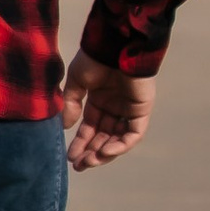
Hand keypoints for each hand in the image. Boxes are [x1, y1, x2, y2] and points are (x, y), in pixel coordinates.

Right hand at [62, 52, 154, 171]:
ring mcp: (129, 110)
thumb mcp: (77, 81)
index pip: (90, 127)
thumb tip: (67, 127)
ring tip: (89, 162)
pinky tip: (104, 152)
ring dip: (104, 152)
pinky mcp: (142, 110)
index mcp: (99, 99)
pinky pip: (132, 134)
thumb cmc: (95, 58)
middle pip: (103, 136)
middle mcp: (115, 107)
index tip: (69, 157)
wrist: (116, 44)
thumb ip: (72, 104)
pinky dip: (120, 145)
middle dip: (91, 152)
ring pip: (117, 139)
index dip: (80, 143)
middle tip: (79, 166)